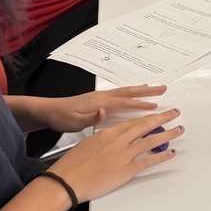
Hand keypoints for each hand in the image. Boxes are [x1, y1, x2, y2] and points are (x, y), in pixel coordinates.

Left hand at [26, 85, 167, 133]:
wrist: (48, 111)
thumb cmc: (61, 118)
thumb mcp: (74, 122)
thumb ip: (91, 118)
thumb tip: (104, 112)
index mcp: (99, 103)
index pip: (124, 103)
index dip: (140, 104)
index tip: (156, 106)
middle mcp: (102, 97)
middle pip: (128, 92)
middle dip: (147, 91)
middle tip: (163, 88)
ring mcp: (99, 97)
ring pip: (124, 91)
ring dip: (140, 89)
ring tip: (153, 88)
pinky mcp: (97, 100)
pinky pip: (119, 94)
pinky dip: (130, 93)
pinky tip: (132, 95)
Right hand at [47, 107, 184, 202]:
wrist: (67, 180)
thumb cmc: (73, 164)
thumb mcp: (88, 142)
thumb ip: (102, 135)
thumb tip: (111, 133)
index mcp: (108, 132)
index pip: (133, 121)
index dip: (147, 116)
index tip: (157, 113)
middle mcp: (118, 141)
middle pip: (145, 125)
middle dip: (163, 117)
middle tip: (175, 112)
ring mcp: (123, 155)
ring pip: (151, 140)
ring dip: (168, 134)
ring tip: (179, 129)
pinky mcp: (126, 170)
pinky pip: (148, 161)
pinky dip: (162, 156)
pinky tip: (171, 152)